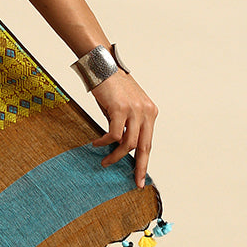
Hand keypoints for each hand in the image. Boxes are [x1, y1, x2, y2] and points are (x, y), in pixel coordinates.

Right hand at [88, 70, 157, 188]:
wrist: (102, 65)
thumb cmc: (111, 85)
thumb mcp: (124, 106)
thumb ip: (126, 124)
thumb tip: (120, 146)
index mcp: (150, 112)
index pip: (148, 142)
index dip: (144, 161)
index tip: (141, 177)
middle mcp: (146, 111)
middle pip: (144, 146)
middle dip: (139, 167)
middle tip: (134, 182)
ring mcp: (134, 110)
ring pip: (128, 143)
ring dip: (115, 155)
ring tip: (105, 160)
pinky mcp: (120, 109)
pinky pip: (114, 134)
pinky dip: (104, 142)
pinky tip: (96, 143)